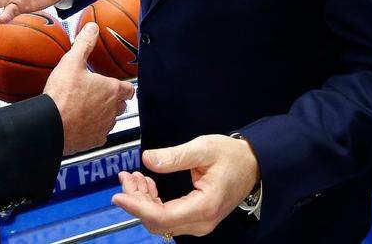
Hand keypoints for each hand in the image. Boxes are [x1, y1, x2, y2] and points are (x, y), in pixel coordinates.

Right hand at [43, 22, 135, 154]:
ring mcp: (104, 127)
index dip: (124, 87)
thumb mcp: (72, 62)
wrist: (51, 124)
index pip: (129, 89)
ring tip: (86, 108)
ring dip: (103, 115)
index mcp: (111, 90)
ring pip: (110, 120)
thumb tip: (92, 28)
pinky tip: (79, 123)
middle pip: (121, 105)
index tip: (118, 85)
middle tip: (98, 94)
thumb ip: (84, 43)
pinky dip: (92, 130)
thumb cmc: (62, 95)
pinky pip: (98, 134)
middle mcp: (112, 110)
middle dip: (114, 100)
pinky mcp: (94, 141)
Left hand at [113, 135, 260, 237]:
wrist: (253, 165)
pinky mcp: (196, 217)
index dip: (136, 208)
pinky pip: (168, 216)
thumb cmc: (232, 156)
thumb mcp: (203, 149)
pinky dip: (152, 202)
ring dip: (143, 201)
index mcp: (204, 206)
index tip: (118, 196)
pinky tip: (147, 183)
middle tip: (126, 176)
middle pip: (157, 221)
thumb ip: (174, 156)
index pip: (161, 216)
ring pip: (160, 221)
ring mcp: (199, 222)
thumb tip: (148, 159)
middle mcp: (201, 221)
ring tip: (134, 177)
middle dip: (136, 200)